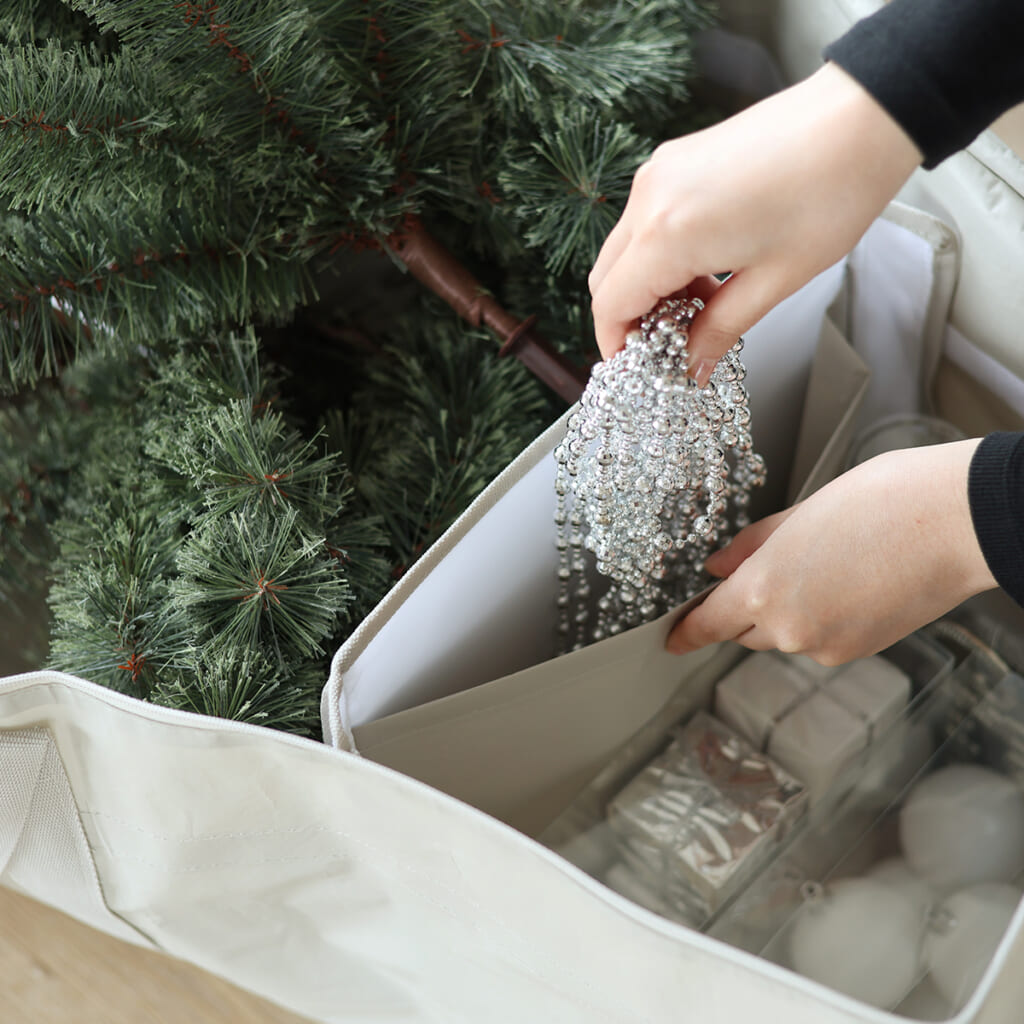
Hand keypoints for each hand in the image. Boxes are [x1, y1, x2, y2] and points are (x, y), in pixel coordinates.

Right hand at [588, 63, 921, 381]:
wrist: (860, 117)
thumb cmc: (830, 192)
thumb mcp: (774, 281)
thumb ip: (720, 329)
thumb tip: (693, 363)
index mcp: (668, 234)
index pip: (610, 304)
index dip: (616, 344)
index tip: (637, 366)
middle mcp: (651, 199)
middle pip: (606, 278)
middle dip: (631, 317)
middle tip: (670, 343)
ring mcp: (660, 174)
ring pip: (624, 249)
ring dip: (647, 285)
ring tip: (700, 303)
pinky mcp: (675, 161)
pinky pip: (645, 220)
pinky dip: (659, 252)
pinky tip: (705, 265)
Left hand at [666, 441, 996, 663]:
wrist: (956, 522)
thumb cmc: (883, 503)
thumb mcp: (799, 512)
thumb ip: (751, 545)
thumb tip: (718, 566)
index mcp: (762, 589)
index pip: (709, 624)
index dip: (687, 631)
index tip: (673, 637)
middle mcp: (789, 628)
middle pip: (745, 630)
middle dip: (744, 606)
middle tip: (768, 568)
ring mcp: (826, 645)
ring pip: (785, 634)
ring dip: (787, 610)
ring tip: (824, 563)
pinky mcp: (859, 650)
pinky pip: (820, 639)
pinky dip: (821, 618)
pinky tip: (847, 581)